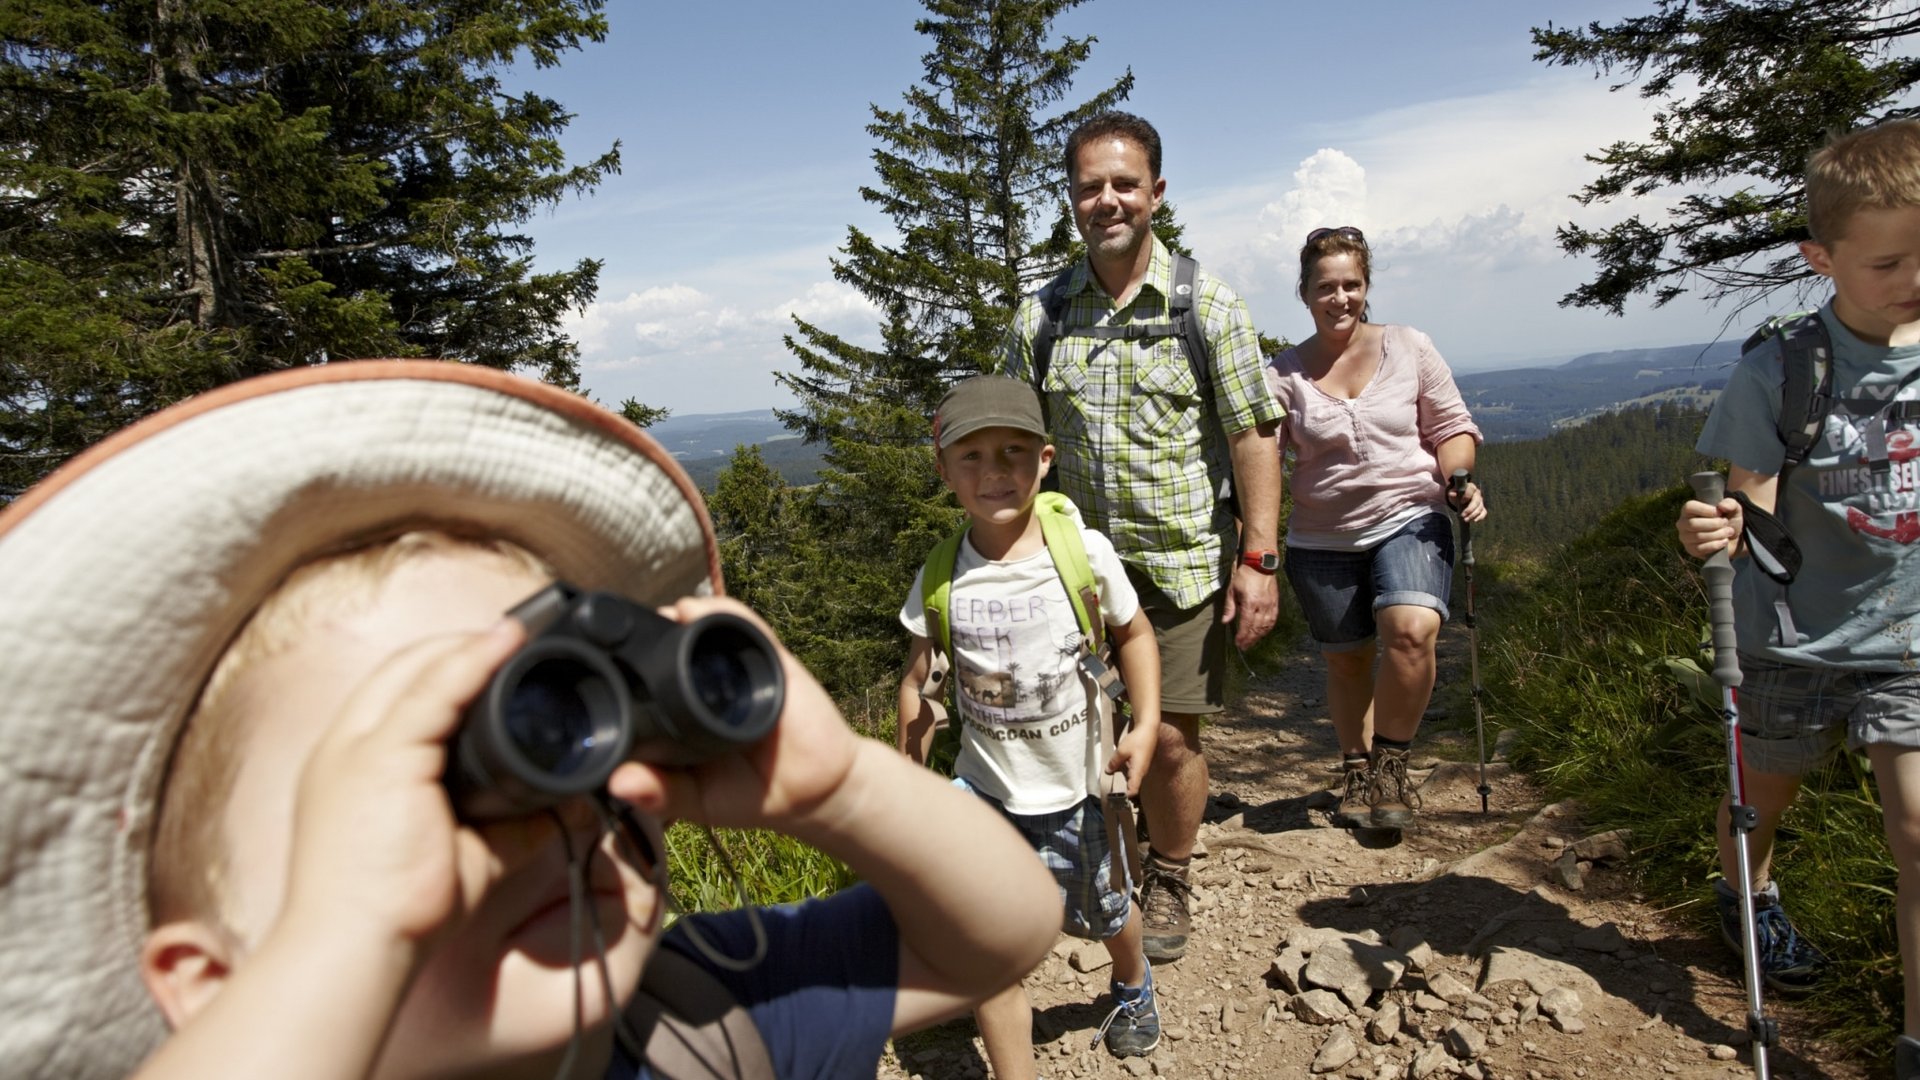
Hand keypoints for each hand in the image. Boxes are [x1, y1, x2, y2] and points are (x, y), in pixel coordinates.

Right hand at [281, 619, 526, 956]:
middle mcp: (346, 746)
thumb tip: (565, 806)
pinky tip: (506, 642)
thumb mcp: (465, 853)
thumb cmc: (399, 910)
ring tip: (519, 630)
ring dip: (471, 644)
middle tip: (516, 638)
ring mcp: (358, 747)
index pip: (397, 692)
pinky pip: (432, 691)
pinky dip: (472, 661)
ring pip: (417, 671)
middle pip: (403, 670)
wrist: (356, 948)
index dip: (446, 668)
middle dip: (459, 647)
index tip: (496, 659)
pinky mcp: (380, 756)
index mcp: (355, 765)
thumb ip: (510, 824)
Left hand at [607, 596, 860, 833]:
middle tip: (613, 637)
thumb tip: (617, 784)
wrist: (817, 791)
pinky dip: (716, 613)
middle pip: (665, 648)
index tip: (591, 669)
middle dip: (640, 638)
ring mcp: (736, 668)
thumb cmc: (750, 795)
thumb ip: (660, 793)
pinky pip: (741, 625)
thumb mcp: (697, 802)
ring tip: (650, 621)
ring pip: (697, 629)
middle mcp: (703, 685)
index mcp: (679, 715)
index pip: (643, 683)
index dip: (619, 673)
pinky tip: (691, 612)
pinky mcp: (769, 658)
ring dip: (670, 620)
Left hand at [1105, 721, 1156, 797]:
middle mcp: (1142, 773)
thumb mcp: (1122, 751)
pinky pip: (1133, 773)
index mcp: (1138, 772)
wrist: (1149, 729)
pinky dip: (1126, 774)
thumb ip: (1114, 762)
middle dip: (1122, 789)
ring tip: (1111, 780)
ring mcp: (1142, 768)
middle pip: (1132, 786)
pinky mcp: (1141, 763)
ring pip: (1132, 779)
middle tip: (1109, 790)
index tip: (1114, 797)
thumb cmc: (1137, 740)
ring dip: (1123, 781)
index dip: (1124, 796)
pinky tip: (1118, 770)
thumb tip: (1108, 771)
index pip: (1133, 790)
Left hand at [1221, 562, 1278, 649]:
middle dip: (1250, 639)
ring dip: (1258, 637)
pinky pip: (1273, 620)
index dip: (1242, 636)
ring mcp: (1270, 605)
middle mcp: (1262, 606)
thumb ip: (1229, 608)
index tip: (1238, 643)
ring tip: (1251, 643)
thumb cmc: (1244, 577)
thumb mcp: (1232, 590)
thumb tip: (1224, 622)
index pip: (1246, 624)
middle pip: (1256, 628)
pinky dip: (1267, 629)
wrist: (1260, 565)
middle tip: (1244, 647)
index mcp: (1250, 603)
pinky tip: (1262, 633)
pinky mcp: (1275, 603)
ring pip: (1266, 626)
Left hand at [1447, 480, 1487, 522]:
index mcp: (1471, 487)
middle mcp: (1477, 494)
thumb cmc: (1457, 495)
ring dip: (1473, 515)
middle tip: (1462, 515)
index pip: (1471, 490)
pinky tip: (1474, 520)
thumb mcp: (1453, 492)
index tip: (1461, 502)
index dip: (1467, 496)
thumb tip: (1451, 494)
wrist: (1461, 499)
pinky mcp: (1482, 508)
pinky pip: (1484, 512)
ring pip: (1480, 508)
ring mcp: (1481, 501)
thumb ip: (1452, 492)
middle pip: (1476, 501)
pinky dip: (1480, 517)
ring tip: (1465, 520)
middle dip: (1470, 509)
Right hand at [1677, 497, 1742, 557]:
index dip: (1705, 509)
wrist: (1733, 540)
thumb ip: (1730, 503)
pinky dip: (1716, 545)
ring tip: (1728, 532)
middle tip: (1725, 523)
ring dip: (1718, 534)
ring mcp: (1685, 538)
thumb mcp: (1733, 509)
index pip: (1689, 507)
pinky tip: (1724, 541)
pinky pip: (1701, 548)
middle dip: (1714, 524)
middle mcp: (1683, 523)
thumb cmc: (1729, 521)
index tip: (1719, 513)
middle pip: (1693, 523)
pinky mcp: (1691, 550)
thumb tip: (1721, 506)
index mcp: (1689, 510)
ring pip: (1698, 536)